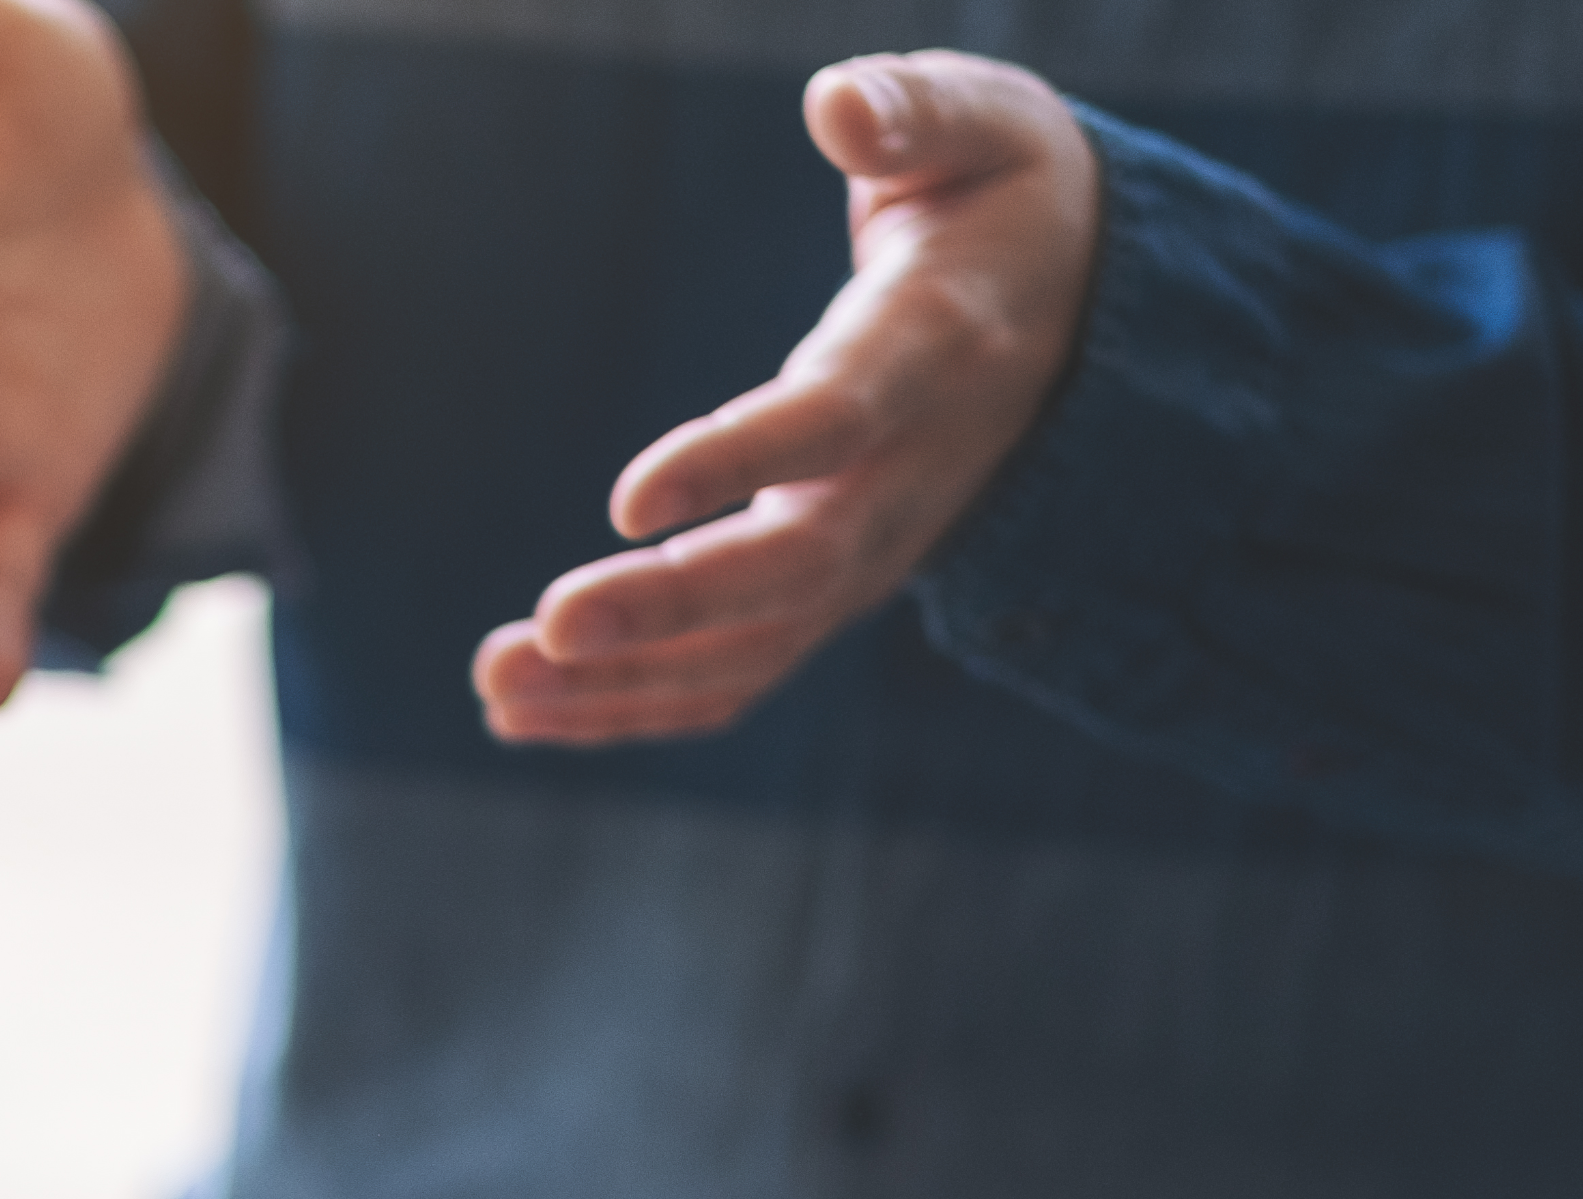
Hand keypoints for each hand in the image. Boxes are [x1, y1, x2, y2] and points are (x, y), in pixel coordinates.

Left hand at [476, 51, 1098, 743]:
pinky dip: (636, 701)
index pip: (836, 422)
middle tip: (545, 631)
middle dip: (666, 608)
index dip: (739, 462)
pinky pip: (735, 669)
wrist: (1086, 312)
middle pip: (790, 569)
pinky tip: (529, 711)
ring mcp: (874, 549)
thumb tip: (838, 103)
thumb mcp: (984, 123)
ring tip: (496, 688)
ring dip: (623, 680)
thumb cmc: (1002, 197)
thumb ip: (914, 111)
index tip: (628, 500)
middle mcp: (907, 476)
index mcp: (935, 353)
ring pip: (753, 646)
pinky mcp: (832, 587)